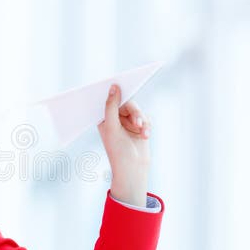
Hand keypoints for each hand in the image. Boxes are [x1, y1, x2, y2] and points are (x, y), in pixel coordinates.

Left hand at [97, 83, 151, 206]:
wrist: (133, 169)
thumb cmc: (117, 150)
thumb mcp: (111, 126)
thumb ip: (111, 106)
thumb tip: (113, 87)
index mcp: (103, 117)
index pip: (108, 99)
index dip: (114, 90)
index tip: (121, 81)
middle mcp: (115, 118)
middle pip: (127, 103)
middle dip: (135, 113)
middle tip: (137, 122)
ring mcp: (127, 122)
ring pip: (138, 111)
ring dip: (142, 121)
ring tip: (142, 132)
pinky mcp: (139, 126)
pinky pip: (146, 118)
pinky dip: (147, 126)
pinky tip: (145, 136)